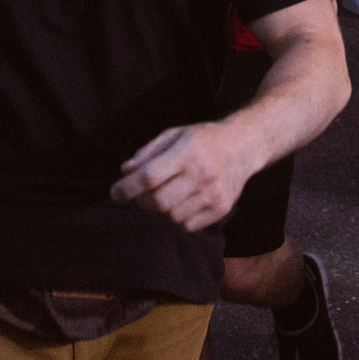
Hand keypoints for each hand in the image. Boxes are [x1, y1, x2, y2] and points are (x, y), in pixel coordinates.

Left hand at [111, 117, 258, 228]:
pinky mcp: (222, 208)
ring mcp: (214, 193)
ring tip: (169, 194)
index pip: (150, 176)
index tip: (115, 193)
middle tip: (143, 194)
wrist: (243, 146)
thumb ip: (148, 152)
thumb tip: (125, 172)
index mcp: (188, 151)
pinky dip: (179, 217)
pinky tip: (185, 201)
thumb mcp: (175, 134)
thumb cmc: (203, 139)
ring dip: (163, 209)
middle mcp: (202, 173)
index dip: (128, 188)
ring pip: (172, 216)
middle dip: (143, 201)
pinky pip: (188, 225)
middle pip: (158, 202)